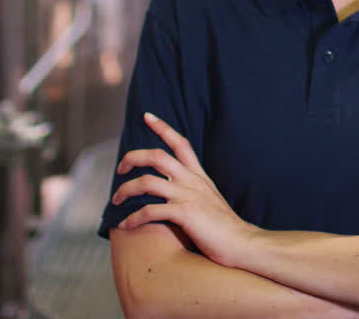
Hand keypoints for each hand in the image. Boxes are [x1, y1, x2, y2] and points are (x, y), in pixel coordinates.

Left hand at [113, 112, 253, 267]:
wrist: (242, 242)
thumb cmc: (225, 226)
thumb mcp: (210, 199)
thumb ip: (194, 190)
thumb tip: (176, 189)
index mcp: (198, 176)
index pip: (180, 143)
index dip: (163, 127)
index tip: (147, 116)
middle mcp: (192, 181)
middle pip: (156, 156)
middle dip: (132, 158)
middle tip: (121, 168)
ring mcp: (188, 196)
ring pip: (147, 182)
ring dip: (126, 190)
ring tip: (116, 200)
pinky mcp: (185, 214)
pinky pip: (150, 211)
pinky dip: (133, 218)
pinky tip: (126, 225)